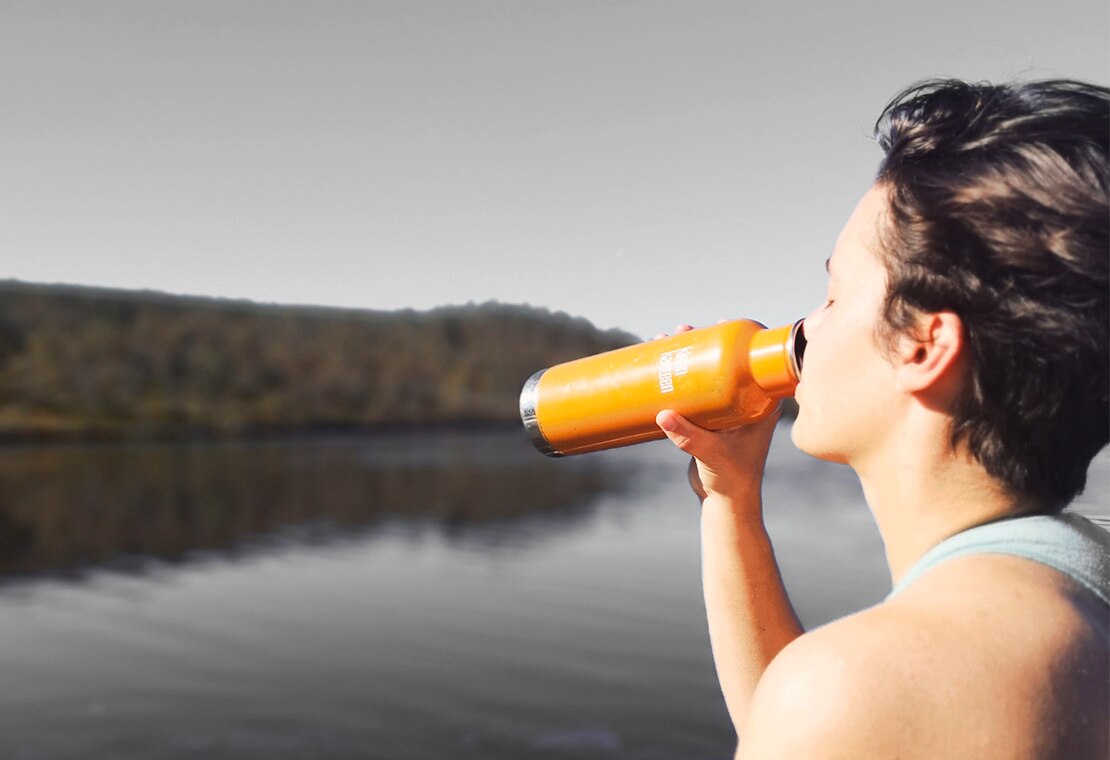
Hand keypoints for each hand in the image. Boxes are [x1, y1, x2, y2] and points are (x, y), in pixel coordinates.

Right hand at [649, 320, 778, 507]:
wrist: (727, 502)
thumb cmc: (732, 478)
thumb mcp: (711, 453)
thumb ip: (688, 437)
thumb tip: (662, 416)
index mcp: (760, 405)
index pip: (752, 362)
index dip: (736, 339)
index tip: (718, 324)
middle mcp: (746, 403)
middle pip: (725, 362)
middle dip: (703, 342)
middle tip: (682, 330)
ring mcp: (727, 410)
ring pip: (709, 374)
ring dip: (689, 356)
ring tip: (666, 340)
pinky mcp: (710, 420)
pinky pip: (696, 391)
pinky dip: (681, 377)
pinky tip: (662, 366)